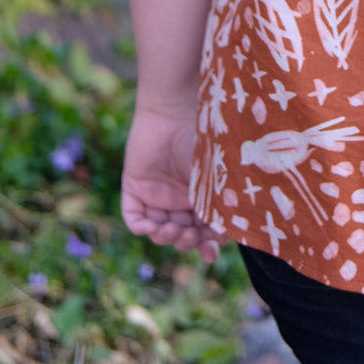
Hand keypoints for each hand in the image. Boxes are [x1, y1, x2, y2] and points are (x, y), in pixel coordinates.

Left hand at [121, 102, 223, 264]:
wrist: (174, 109)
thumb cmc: (203, 136)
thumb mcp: (217, 173)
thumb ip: (222, 201)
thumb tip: (228, 235)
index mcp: (202, 193)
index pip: (203, 228)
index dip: (207, 245)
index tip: (211, 254)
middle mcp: (179, 197)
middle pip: (181, 234)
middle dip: (188, 241)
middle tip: (192, 235)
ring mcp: (156, 194)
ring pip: (159, 231)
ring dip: (167, 237)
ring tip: (174, 228)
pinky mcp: (135, 188)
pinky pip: (135, 219)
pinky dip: (143, 228)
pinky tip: (154, 226)